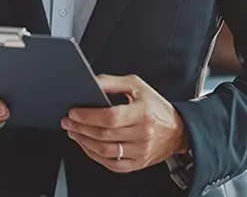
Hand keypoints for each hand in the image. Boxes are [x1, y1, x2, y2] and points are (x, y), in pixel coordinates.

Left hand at [61, 74, 188, 172]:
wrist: (178, 130)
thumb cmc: (155, 106)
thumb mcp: (137, 86)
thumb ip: (112, 82)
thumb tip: (91, 82)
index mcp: (143, 113)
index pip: (110, 117)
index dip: (88, 115)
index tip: (74, 112)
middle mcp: (143, 134)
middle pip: (104, 134)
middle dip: (80, 127)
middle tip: (67, 121)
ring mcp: (141, 151)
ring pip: (105, 151)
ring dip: (84, 142)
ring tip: (74, 132)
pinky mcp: (138, 163)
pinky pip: (112, 164)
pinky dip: (95, 156)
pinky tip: (86, 145)